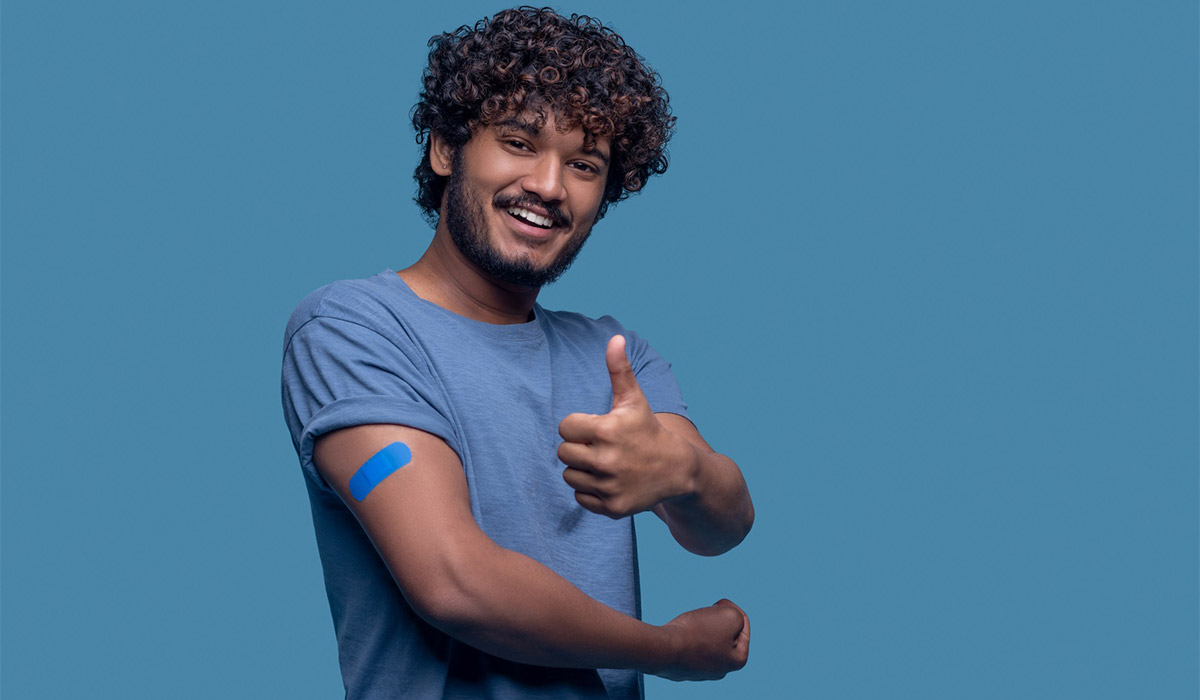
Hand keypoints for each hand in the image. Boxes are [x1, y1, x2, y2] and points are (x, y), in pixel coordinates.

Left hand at [558, 335, 694, 517]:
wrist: (677, 470)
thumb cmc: (648, 430)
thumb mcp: (634, 400)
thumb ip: (619, 370)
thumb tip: (615, 338)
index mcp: (606, 430)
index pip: (565, 428)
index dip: (578, 426)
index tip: (597, 428)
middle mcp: (606, 460)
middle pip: (564, 453)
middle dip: (579, 448)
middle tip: (601, 447)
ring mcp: (609, 486)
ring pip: (569, 476)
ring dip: (582, 470)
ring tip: (604, 463)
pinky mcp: (612, 508)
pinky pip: (580, 498)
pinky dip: (590, 491)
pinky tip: (609, 481)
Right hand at [653, 599, 749, 680]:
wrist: (664, 648)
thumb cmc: (698, 633)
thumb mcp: (730, 616)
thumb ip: (736, 615)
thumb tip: (723, 621)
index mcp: (737, 660)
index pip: (742, 626)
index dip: (731, 608)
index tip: (717, 604)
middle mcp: (721, 670)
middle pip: (725, 634)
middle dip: (717, 620)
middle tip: (705, 614)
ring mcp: (700, 671)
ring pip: (707, 639)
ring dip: (702, 627)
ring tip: (691, 624)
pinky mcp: (682, 667)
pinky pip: (689, 646)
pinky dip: (687, 636)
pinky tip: (681, 633)